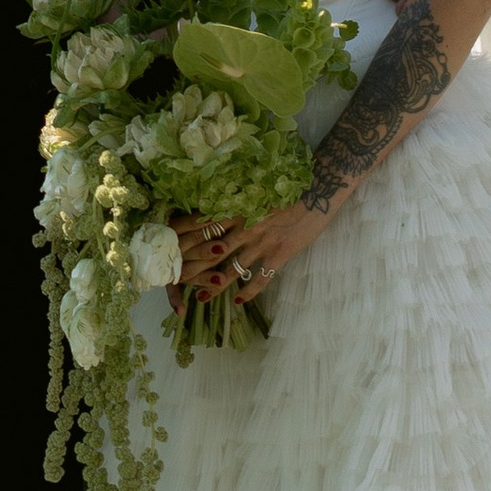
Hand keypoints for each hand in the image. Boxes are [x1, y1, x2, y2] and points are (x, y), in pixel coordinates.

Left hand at [176, 202, 326, 306]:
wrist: (318, 191)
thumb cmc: (288, 188)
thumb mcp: (257, 191)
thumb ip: (239, 203)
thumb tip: (221, 209)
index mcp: (238, 209)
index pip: (205, 226)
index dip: (187, 239)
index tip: (172, 250)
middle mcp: (245, 227)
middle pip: (212, 251)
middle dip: (194, 267)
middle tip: (178, 280)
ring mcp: (262, 242)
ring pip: (232, 268)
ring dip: (216, 285)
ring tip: (201, 298)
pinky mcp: (279, 254)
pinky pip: (260, 278)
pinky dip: (248, 291)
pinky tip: (238, 302)